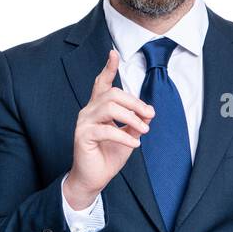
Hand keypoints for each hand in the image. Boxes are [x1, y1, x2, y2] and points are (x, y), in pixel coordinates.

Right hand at [64, 50, 154, 208]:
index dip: (108, 68)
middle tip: (150, 115)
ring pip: (109, 107)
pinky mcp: (82, 136)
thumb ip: (136, 123)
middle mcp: (88, 111)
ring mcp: (83, 122)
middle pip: (112, 94)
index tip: (113, 53)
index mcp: (98, 108)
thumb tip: (149, 112)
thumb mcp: (128, 137)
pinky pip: (106, 130)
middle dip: (135, 103)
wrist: (93, 179)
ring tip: (144, 131)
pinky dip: (124, 136)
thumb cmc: (108, 156)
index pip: (102, 83)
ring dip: (131, 118)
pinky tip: (135, 144)